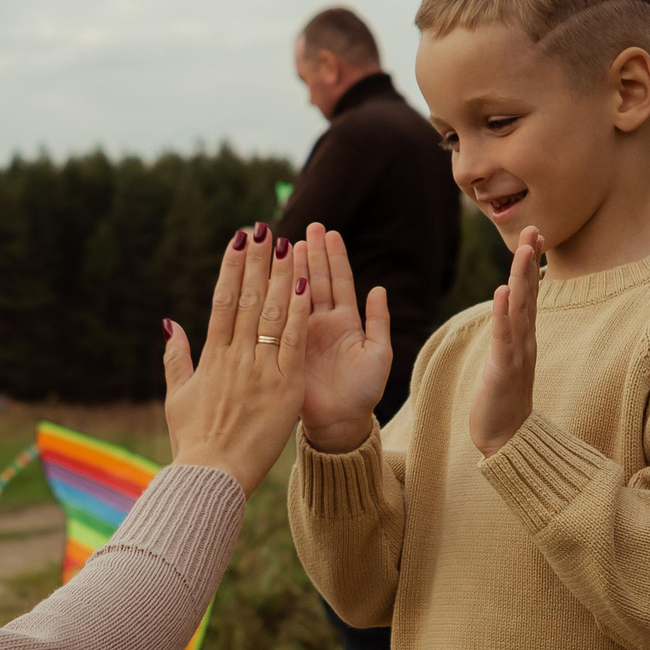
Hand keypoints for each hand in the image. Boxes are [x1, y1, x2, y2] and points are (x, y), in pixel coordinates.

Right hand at [161, 222, 308, 493]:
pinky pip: (293, 342)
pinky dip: (298, 313)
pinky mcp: (283, 388)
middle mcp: (235, 357)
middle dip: (257, 261)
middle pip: (248, 298)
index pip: (223, 300)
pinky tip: (305, 285)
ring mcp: (259, 370)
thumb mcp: (177, 396)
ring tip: (290, 245)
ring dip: (281, 277)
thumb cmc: (193, 440)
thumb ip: (176, 357)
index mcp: (211, 357)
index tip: (239, 240)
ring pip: (272, 314)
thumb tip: (170, 322)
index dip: (232, 267)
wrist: (210, 476)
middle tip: (265, 228)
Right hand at [295, 222, 390, 452]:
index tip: (328, 233)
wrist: (339, 423)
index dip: (334, 257)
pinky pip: (280, 316)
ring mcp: (302, 333)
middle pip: (315, 280)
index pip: (339, 282)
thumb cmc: (363, 392)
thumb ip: (379, 322)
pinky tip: (270, 275)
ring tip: (287, 242)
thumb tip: (379, 288)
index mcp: (346, 323)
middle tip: (306, 226)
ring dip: (292, 267)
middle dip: (310, 252)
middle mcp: (322, 323)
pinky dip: (276, 295)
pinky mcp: (286, 345)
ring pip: (296, 293)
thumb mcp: (378, 355)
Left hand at [468, 225, 541, 457]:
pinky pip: (504, 336)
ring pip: (520, 308)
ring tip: (523, 248)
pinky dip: (504, 313)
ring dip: (521, 277)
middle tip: (533, 228)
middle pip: (529, 293)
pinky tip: (503, 291)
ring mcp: (517, 353)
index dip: (530, 264)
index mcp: (523, 337)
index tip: (534, 235)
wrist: (507, 439)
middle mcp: (525, 340)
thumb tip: (510, 314)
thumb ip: (510, 336)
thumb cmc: (504, 400)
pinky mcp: (504, 369)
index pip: (529, 294)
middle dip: (529, 260)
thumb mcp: (508, 360)